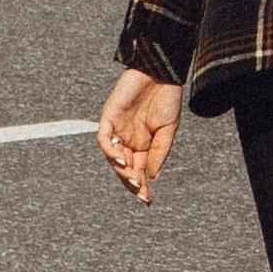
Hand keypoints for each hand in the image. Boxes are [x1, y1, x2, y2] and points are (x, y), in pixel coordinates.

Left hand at [98, 68, 183, 203]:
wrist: (162, 71)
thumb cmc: (167, 97)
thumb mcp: (168, 129)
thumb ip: (159, 152)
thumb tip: (151, 176)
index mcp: (142, 144)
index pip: (138, 170)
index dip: (141, 186)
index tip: (147, 200)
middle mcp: (127, 139)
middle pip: (123, 167)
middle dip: (131, 182)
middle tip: (140, 193)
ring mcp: (117, 129)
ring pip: (112, 157)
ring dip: (120, 170)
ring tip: (133, 179)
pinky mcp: (109, 117)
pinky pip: (104, 139)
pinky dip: (110, 151)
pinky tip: (122, 160)